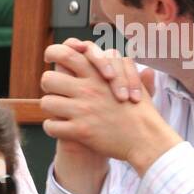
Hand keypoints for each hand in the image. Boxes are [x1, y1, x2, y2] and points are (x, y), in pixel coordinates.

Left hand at [40, 43, 180, 174]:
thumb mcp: (135, 82)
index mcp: (98, 75)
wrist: (147, 140)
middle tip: (55, 91)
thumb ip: (123, 67)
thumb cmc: (141, 112)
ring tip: (59, 112)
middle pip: (48, 78)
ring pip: (46, 102)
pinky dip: (53, 128)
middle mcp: (87, 90)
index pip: (64, 53)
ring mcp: (82, 110)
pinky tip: (62, 128)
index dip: (53, 53)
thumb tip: (114, 53)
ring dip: (50, 108)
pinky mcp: (80, 131)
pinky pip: (50, 126)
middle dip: (48, 85)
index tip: (50, 58)